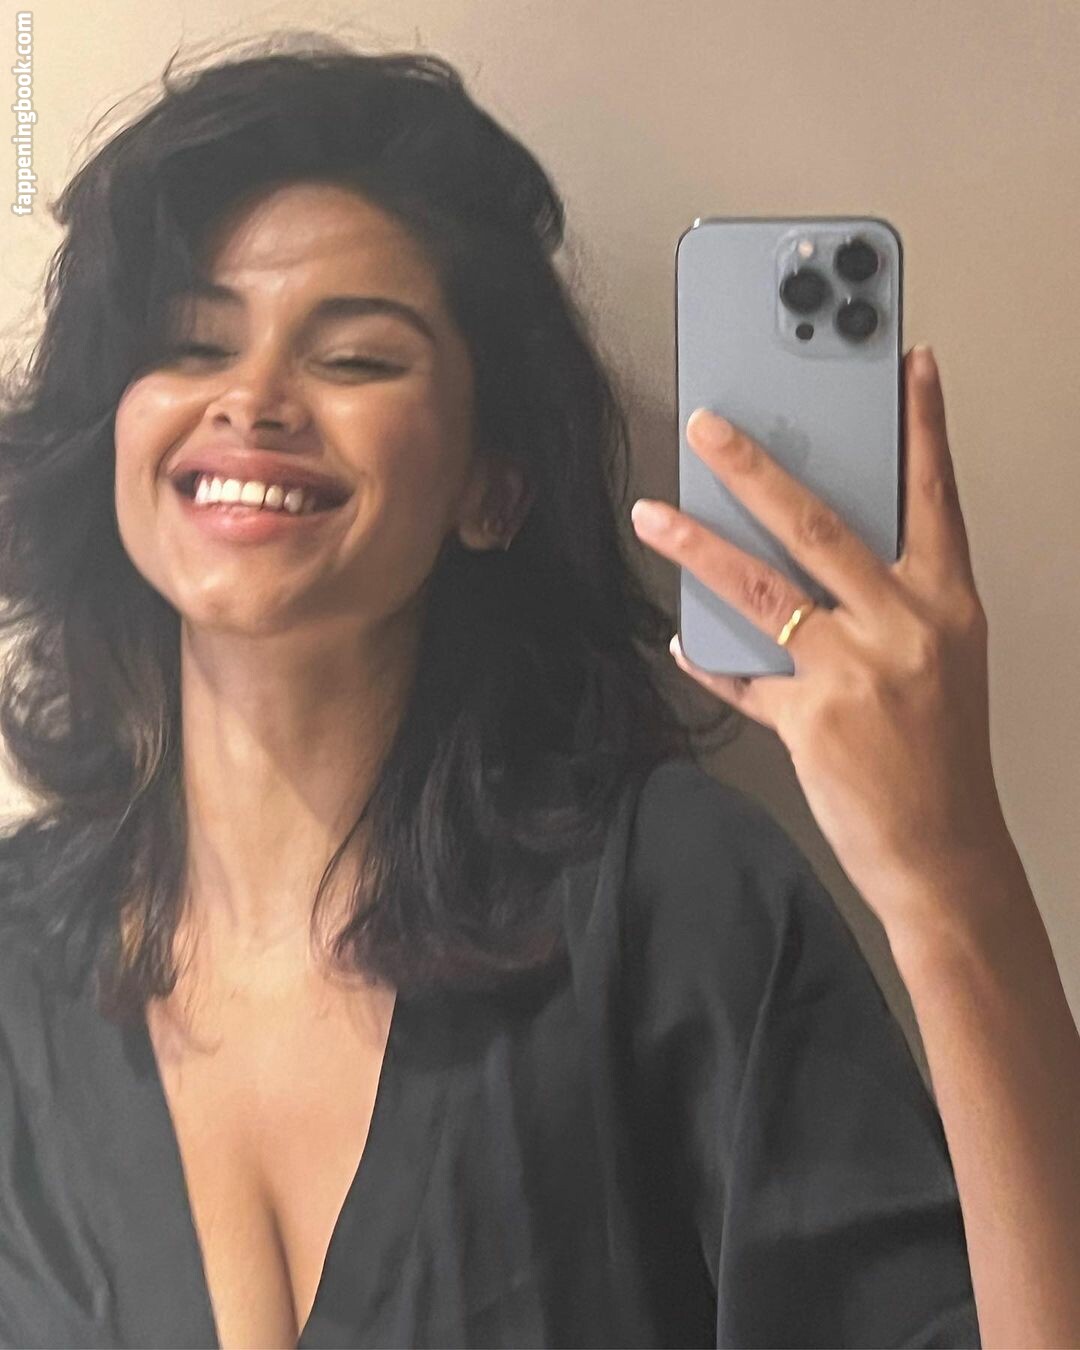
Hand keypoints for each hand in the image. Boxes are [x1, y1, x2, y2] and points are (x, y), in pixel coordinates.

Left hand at [630, 346, 1015, 934]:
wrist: (945, 850)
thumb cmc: (942, 754)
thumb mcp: (941, 661)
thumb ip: (890, 603)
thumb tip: (822, 559)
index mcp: (945, 604)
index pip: (934, 496)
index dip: (921, 425)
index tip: (907, 363)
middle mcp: (904, 627)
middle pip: (820, 525)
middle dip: (756, 468)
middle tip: (710, 428)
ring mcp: (856, 672)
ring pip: (763, 589)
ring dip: (698, 546)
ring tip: (653, 515)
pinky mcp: (811, 720)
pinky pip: (743, 676)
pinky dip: (710, 656)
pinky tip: (683, 636)